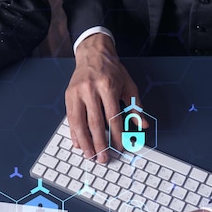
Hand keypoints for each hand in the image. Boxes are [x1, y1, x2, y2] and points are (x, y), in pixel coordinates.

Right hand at [65, 34, 146, 163]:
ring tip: (90, 155)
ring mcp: (77, 92)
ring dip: (84, 142)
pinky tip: (78, 143)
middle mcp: (91, 90)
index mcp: (108, 86)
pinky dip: (73, 133)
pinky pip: (70, 118)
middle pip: (95, 122)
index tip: (119, 148)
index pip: (113, 117)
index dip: (116, 135)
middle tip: (103, 158)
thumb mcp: (128, 85)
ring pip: (79, 123)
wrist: (93, 53)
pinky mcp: (68, 95)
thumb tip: (143, 126)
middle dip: (99, 143)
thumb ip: (136, 107)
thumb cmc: (112, 70)